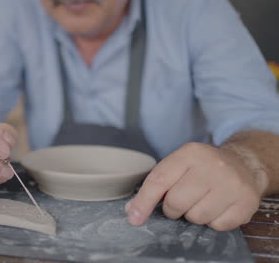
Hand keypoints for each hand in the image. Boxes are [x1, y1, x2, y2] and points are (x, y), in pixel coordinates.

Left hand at [125, 142, 262, 230]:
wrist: (243, 164)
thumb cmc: (203, 168)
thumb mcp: (179, 165)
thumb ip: (156, 184)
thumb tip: (132, 210)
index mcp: (190, 153)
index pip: (159, 180)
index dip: (144, 202)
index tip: (134, 217)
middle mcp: (213, 166)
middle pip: (176, 202)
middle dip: (173, 209)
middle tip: (181, 202)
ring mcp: (232, 184)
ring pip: (196, 217)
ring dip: (193, 215)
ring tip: (201, 201)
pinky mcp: (246, 202)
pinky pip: (217, 225)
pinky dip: (213, 221)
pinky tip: (217, 207)